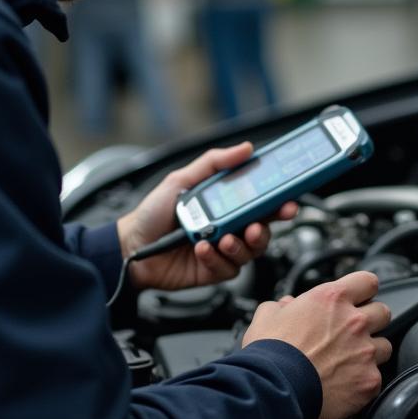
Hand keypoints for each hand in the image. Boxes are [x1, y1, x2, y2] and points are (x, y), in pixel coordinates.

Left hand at [118, 142, 297, 292]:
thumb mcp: (182, 179)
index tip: (287, 200)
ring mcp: (222, 251)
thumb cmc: (154, 212)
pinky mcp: (213, 270)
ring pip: (250, 252)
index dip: (278, 202)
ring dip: (241, 245)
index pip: (260, 203)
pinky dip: (217, 258)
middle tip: (258, 226)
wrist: (130, 246)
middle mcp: (229, 228)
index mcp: (226, 205)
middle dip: (266, 228)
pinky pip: (228, 268)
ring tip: (224, 239)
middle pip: (263, 230)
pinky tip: (202, 249)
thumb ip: (214, 162)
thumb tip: (245, 147)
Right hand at [243, 271, 391, 418]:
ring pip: (385, 346)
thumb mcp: (267, 316)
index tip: (357, 299)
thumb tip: (287, 306)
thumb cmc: (269, 354)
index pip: (367, 281)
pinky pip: (377, 377)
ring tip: (349, 362)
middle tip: (352, 333)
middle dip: (370, 320)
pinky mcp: (369, 381)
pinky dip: (364, 381)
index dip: (362, 290)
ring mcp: (365, 352)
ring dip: (370, 352)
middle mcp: (354, 322)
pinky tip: (346, 385)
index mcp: (332, 299)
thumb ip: (282, 306)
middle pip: (382, 312)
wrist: (274, 390)